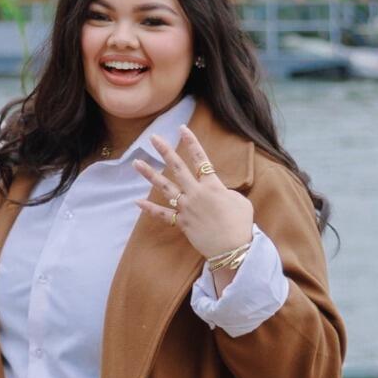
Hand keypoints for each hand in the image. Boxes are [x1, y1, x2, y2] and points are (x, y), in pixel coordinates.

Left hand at [135, 132, 253, 262]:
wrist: (233, 248)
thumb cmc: (241, 224)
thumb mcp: (240, 201)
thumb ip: (225, 192)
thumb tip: (217, 191)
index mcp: (213, 186)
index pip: (200, 159)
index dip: (191, 142)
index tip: (182, 128)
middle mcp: (196, 193)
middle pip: (177, 168)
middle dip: (165, 151)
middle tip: (153, 138)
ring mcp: (186, 207)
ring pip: (165, 187)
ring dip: (149, 174)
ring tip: (136, 163)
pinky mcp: (182, 222)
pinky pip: (163, 214)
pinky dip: (150, 209)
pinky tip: (137, 202)